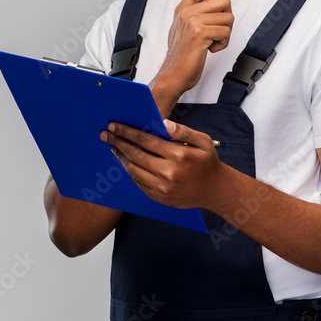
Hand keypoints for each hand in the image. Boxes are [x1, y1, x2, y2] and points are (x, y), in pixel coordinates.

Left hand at [100, 119, 226, 209]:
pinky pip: (139, 183)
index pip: (146, 140)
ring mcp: (162, 187)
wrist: (214, 190)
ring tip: (114, 148)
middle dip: (118, 142)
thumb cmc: (208, 162)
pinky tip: (127, 163)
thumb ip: (183, 131)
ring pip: (134, 170)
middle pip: (136, 154)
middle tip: (106, 135)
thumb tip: (163, 123)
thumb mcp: (202, 141)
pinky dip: (130, 171)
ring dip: (121, 158)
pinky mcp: (159, 197)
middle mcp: (168, 172)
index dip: (128, 132)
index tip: (115, 126)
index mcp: (178, 155)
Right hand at [152, 0, 231, 103]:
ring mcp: (193, 21)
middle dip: (228, 15)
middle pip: (223, 0)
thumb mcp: (184, 28)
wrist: (173, 74)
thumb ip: (197, 12)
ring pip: (228, 17)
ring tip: (214, 42)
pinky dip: (223, 43)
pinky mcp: (200, 33)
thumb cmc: (182, 54)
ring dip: (226, 33)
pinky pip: (225, 31)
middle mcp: (187, 12)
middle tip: (220, 28)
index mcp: (183, 8)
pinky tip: (212, 48)